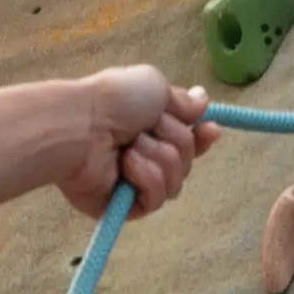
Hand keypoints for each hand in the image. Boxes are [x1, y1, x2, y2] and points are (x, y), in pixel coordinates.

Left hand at [56, 67, 219, 219]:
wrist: (81, 127)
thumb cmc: (114, 101)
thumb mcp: (155, 87)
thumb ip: (182, 102)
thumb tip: (203, 101)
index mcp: (149, 124)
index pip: (188, 137)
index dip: (202, 136)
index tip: (212, 130)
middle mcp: (145, 152)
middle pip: (187, 158)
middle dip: (173, 140)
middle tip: (147, 130)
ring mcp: (135, 181)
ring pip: (176, 180)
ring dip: (158, 158)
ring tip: (131, 148)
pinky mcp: (125, 206)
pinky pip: (156, 199)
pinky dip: (146, 178)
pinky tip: (127, 166)